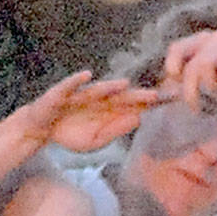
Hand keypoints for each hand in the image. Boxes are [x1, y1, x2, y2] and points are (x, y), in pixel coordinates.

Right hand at [18, 70, 158, 153]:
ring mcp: (80, 95)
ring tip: (125, 85)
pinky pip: (70, 86)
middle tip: (159, 94)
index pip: (134, 105)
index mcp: (109, 110)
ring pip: (98, 90)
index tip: (175, 101)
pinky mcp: (61, 94)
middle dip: (138, 95)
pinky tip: (87, 76)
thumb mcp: (96, 139)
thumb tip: (139, 119)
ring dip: (111, 87)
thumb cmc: (70, 132)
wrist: (41, 128)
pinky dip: (77, 81)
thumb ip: (116, 129)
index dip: (153, 103)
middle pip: (121, 96)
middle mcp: (98, 99)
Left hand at [163, 30, 216, 108]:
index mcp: (201, 41)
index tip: (179, 88)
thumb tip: (164, 86)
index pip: (176, 48)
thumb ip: (187, 75)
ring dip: (207, 86)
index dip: (173, 68)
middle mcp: (214, 39)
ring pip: (203, 65)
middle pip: (189, 64)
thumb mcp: (207, 75)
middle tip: (196, 108)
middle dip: (189, 90)